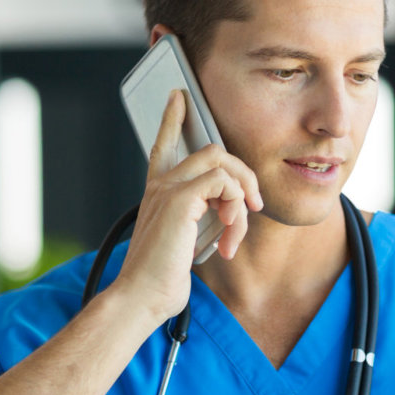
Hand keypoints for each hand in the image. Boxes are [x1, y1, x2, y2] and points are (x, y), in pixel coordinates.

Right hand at [109, 90, 263, 322]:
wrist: (141, 296)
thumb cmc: (162, 276)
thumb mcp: (186, 240)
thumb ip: (203, 218)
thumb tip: (233, 209)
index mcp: (158, 193)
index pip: (163, 146)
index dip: (171, 119)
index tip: (178, 98)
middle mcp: (161, 186)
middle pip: (212, 151)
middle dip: (244, 175)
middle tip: (253, 207)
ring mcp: (169, 189)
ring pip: (222, 164)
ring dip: (242, 200)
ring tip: (234, 236)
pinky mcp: (179, 200)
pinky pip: (224, 183)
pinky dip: (236, 209)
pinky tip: (228, 238)